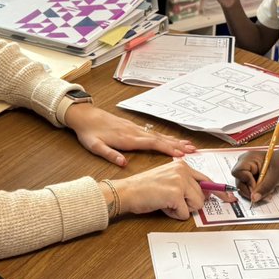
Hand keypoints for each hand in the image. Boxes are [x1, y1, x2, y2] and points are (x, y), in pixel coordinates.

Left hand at [64, 103, 194, 165]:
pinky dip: (165, 137)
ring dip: (174, 140)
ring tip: (188, 145)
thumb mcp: (95, 146)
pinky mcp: (133, 128)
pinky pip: (153, 133)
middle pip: (160, 139)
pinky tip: (171, 139)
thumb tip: (123, 163)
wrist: (85, 115)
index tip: (180, 154)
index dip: (167, 149)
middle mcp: (135, 132)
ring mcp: (135, 129)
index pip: (152, 144)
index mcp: (127, 138)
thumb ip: (109, 154)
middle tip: (193, 150)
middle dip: (177, 144)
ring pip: (158, 135)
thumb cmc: (89, 132)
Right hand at [111, 160, 232, 220]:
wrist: (127, 192)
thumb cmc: (144, 188)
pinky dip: (174, 215)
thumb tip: (205, 196)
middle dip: (190, 204)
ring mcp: (180, 182)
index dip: (219, 191)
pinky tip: (163, 206)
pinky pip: (185, 213)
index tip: (230, 198)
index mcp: (182, 165)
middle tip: (173, 202)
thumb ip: (186, 183)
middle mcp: (182, 171)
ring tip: (167, 203)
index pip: (207, 179)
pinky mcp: (175, 194)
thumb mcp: (168, 178)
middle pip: (203, 196)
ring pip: (196, 205)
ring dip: (182, 209)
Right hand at [231, 148, 278, 201]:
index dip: (246, 182)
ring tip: (267, 194)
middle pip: (239, 182)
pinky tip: (265, 192)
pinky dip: (256, 193)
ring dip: (254, 194)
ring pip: (243, 187)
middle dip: (251, 191)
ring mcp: (246, 172)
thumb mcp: (275, 176)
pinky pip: (248, 188)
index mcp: (248, 158)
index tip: (256, 188)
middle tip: (263, 195)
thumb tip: (254, 198)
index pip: (238, 172)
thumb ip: (264, 187)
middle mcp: (244, 164)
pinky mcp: (249, 178)